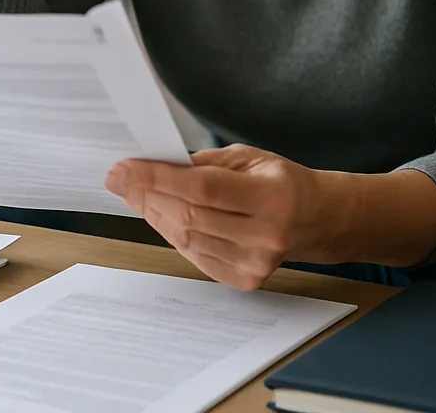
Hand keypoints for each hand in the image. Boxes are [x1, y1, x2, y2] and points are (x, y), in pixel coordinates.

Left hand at [105, 143, 340, 289]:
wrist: (316, 219)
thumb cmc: (281, 181)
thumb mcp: (250, 157)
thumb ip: (206, 162)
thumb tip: (157, 164)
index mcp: (272, 196)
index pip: (202, 189)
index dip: (158, 178)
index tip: (124, 168)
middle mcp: (265, 235)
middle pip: (189, 216)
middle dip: (146, 194)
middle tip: (119, 178)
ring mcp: (255, 264)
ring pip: (186, 239)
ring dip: (153, 213)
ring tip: (135, 192)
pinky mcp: (244, 280)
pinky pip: (194, 256)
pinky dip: (170, 233)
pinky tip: (159, 213)